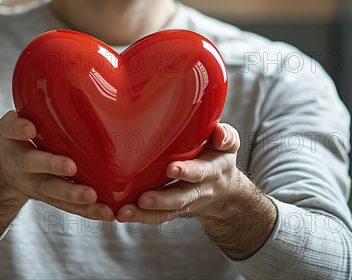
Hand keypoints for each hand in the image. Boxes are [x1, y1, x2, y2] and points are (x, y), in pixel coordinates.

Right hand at [0, 110, 114, 220]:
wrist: (7, 172)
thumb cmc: (19, 139)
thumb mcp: (13, 123)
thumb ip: (22, 116)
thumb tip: (50, 95)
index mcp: (14, 141)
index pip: (13, 132)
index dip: (20, 130)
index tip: (30, 128)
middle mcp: (23, 166)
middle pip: (34, 166)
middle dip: (53, 167)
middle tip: (70, 167)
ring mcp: (37, 185)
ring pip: (53, 193)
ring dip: (73, 196)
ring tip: (93, 197)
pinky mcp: (53, 199)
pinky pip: (70, 208)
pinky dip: (88, 211)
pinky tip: (107, 213)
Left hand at [115, 123, 240, 223]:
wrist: (225, 189)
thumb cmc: (219, 156)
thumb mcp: (229, 143)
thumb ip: (225, 136)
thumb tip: (218, 133)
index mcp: (213, 171)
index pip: (200, 172)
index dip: (187, 171)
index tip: (171, 169)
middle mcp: (199, 190)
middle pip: (181, 198)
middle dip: (162, 199)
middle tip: (143, 199)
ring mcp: (186, 202)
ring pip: (167, 212)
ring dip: (145, 214)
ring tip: (125, 212)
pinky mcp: (174, 209)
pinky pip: (158, 217)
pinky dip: (141, 217)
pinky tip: (122, 214)